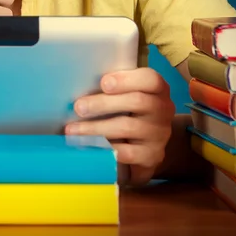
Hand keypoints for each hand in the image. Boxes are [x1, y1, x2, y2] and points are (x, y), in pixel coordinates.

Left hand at [66, 68, 175, 185]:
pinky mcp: (152, 156)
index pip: (150, 79)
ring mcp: (159, 134)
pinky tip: (89, 146)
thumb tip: (78, 82)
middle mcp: (163, 109)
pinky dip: (106, 148)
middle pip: (137, 101)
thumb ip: (113, 86)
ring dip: (96, 128)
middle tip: (78, 107)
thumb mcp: (127, 94)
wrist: (148, 145)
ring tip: (73, 130)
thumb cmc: (130, 110)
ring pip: (127, 127)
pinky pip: (127, 153)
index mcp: (157, 88)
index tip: (103, 83)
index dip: (126, 80)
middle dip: (103, 103)